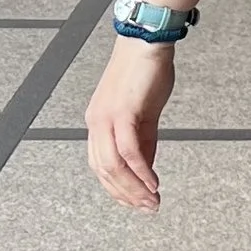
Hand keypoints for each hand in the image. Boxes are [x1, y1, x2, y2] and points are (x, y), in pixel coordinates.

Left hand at [87, 34, 175, 210]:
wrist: (147, 42)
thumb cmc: (145, 72)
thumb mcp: (144, 113)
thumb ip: (144, 141)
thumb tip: (146, 167)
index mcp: (98, 123)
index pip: (100, 166)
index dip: (118, 189)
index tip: (136, 202)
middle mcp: (97, 123)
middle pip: (105, 171)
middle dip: (127, 194)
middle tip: (148, 208)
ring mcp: (107, 118)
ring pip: (114, 166)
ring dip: (134, 188)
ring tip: (153, 201)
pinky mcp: (123, 113)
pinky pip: (129, 151)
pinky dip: (141, 171)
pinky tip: (154, 183)